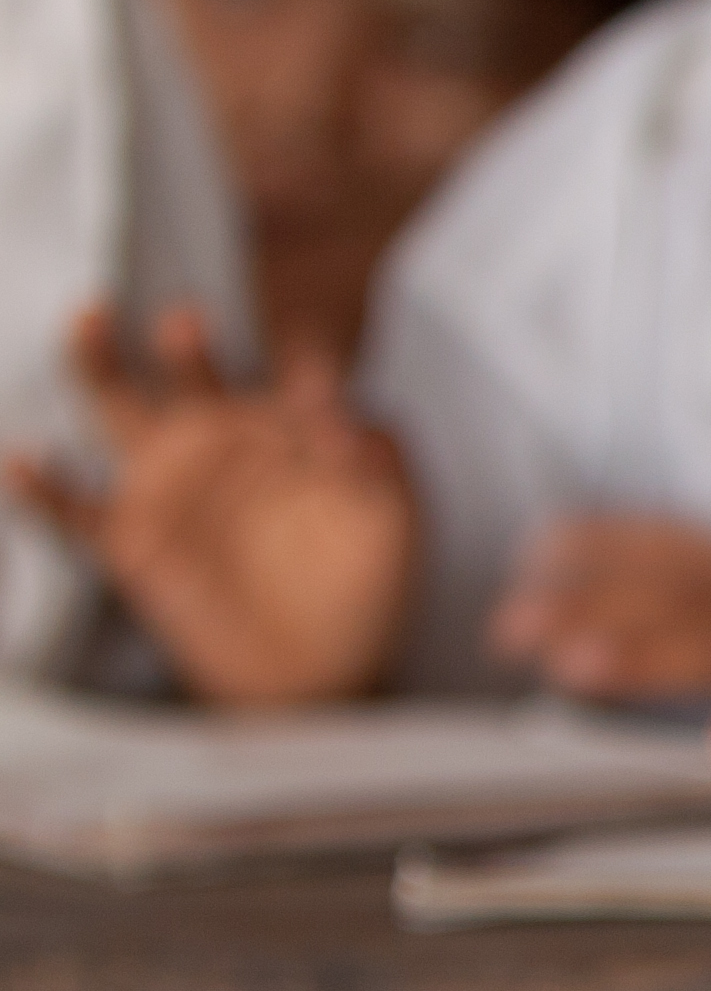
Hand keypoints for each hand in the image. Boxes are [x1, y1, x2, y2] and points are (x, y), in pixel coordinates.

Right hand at [2, 303, 410, 702]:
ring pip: (119, 411)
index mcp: (294, 430)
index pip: (295, 380)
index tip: (318, 385)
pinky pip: (72, 511)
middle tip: (187, 323)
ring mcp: (171, 488)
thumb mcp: (394, 525)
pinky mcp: (130, 541)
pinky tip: (23, 461)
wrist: (320, 672)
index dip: (305, 372)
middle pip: (194, 376)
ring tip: (91, 318)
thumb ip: (384, 463)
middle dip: (188, 347)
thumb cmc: (364, 589)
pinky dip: (43, 489)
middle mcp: (224, 444)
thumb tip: (355, 414)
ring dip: (98, 364)